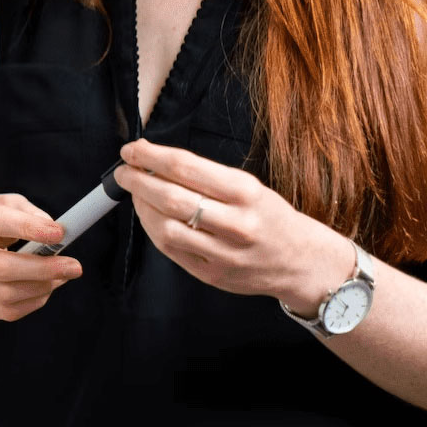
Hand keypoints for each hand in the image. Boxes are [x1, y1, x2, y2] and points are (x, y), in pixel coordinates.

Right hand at [0, 193, 81, 321]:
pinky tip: (46, 289)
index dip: (27, 227)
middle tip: (74, 266)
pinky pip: (6, 311)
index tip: (59, 233)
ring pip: (4, 294)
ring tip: (62, 276)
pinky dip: (33, 302)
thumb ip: (26, 212)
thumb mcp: (0, 205)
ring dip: (42, 287)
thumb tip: (53, 230)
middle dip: (42, 269)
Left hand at [114, 139, 351, 312]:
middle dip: (138, 181)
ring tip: (135, 193)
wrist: (302, 262)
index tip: (132, 150)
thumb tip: (156, 162)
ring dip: (141, 207)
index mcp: (246, 193)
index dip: (151, 157)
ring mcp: (224, 253)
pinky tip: (148, 216)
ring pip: (166, 228)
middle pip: (171, 198)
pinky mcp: (212, 275)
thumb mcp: (249, 187)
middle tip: (124, 171)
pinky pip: (171, 250)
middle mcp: (236, 224)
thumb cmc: (270, 217)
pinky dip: (153, 230)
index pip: (186, 168)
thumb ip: (206, 177)